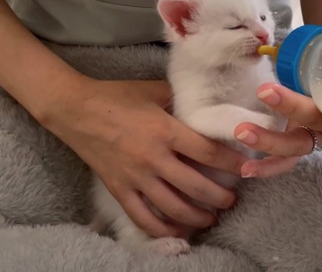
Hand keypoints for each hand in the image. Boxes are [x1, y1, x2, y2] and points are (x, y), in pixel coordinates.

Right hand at [39, 76, 247, 237]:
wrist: (74, 109)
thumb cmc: (115, 95)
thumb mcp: (153, 90)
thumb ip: (181, 99)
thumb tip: (206, 106)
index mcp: (165, 130)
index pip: (208, 153)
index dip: (233, 163)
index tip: (247, 168)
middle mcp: (153, 158)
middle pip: (196, 186)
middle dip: (220, 197)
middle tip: (232, 200)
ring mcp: (135, 177)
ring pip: (173, 207)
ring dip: (197, 216)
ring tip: (211, 218)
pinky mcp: (119, 189)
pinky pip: (143, 216)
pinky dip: (162, 228)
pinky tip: (177, 230)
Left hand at [234, 2, 321, 177]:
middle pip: (316, 136)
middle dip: (291, 119)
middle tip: (266, 94)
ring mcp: (313, 135)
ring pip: (292, 148)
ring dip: (267, 143)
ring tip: (241, 131)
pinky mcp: (294, 135)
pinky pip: (281, 156)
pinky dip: (264, 163)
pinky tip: (244, 167)